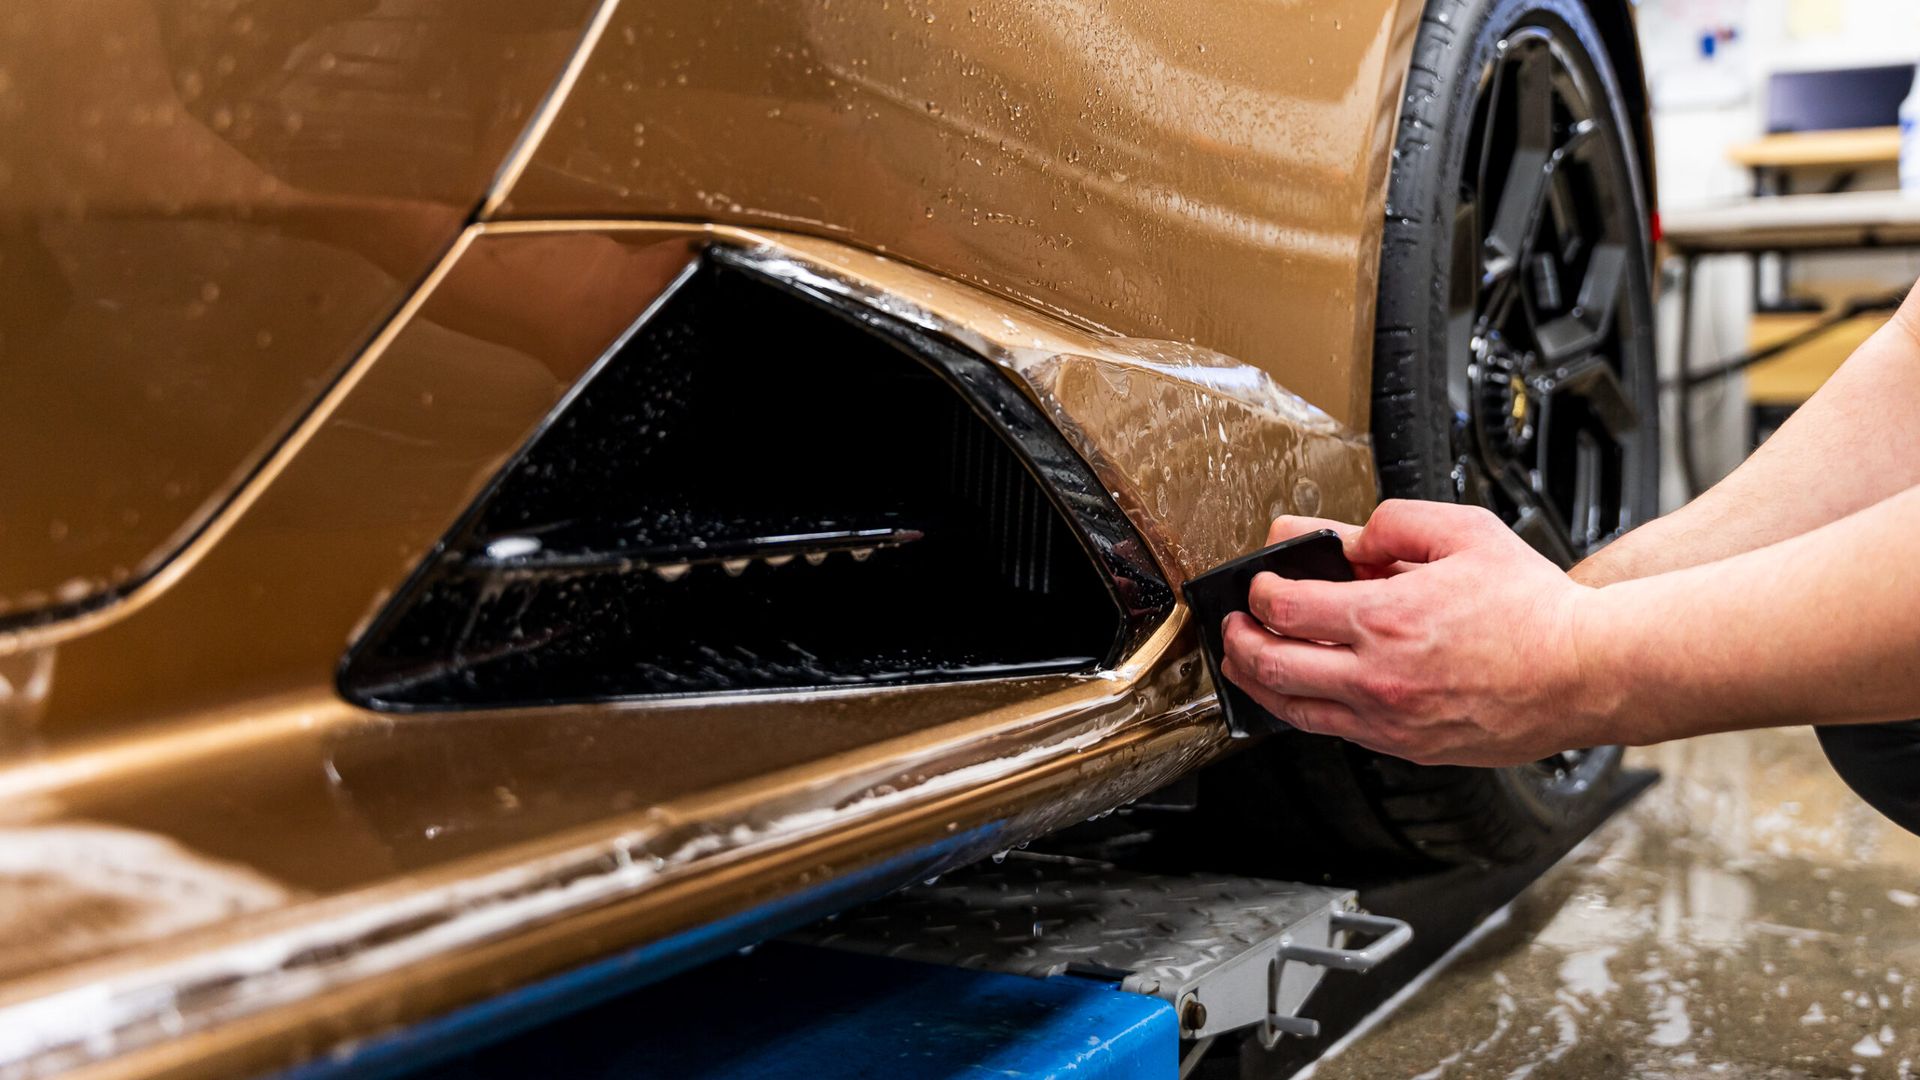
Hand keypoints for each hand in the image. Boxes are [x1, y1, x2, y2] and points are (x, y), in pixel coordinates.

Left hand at [1218, 500, 1618, 765]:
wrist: (1587, 672)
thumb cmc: (1536, 608)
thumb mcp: (1465, 533)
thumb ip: (1395, 524)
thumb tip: (1345, 535)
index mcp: (1386, 618)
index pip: (1283, 608)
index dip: (1258, 591)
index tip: (1260, 582)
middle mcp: (1379, 675)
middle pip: (1272, 665)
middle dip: (1238, 642)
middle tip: (1232, 627)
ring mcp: (1391, 719)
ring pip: (1294, 711)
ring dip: (1258, 684)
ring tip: (1245, 664)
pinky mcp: (1408, 746)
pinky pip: (1336, 732)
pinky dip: (1305, 711)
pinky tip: (1303, 693)